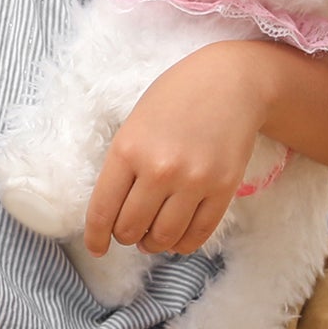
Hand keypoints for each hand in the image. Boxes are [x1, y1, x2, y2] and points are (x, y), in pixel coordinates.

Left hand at [84, 45, 269, 257]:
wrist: (231, 81)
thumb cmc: (177, 97)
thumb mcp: (135, 123)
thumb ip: (123, 164)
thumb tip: (113, 210)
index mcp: (128, 149)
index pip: (103, 210)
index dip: (96, 237)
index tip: (97, 247)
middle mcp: (159, 169)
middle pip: (131, 228)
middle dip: (125, 236)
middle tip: (129, 232)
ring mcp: (194, 181)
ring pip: (164, 237)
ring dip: (153, 244)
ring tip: (151, 238)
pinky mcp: (223, 189)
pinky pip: (198, 234)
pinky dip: (184, 244)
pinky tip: (177, 238)